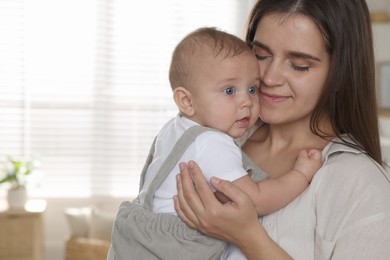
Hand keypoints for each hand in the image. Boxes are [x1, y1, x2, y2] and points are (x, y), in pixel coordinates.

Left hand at [174, 160, 291, 259]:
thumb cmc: (247, 216)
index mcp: (215, 210)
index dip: (195, 173)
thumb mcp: (243, 199)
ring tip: (179, 176)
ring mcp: (200, 225)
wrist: (247, 237)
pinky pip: (184, 217)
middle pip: (189, 194)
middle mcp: (204, 218)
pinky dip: (178, 206)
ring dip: (179, 189)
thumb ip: (228, 187)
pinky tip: (176, 196)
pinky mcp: (200, 228)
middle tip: (182, 165)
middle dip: (184, 177)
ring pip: (183, 205)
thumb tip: (212, 179)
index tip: (191, 163)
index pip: (201, 187)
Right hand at [293, 149, 321, 181]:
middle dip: (307, 156)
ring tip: (301, 163)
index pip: (316, 151)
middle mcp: (319, 165)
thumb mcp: (302, 156)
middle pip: (314, 156)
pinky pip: (309, 166)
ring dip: (305, 161)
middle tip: (302, 158)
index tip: (304, 154)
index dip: (309, 151)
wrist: (299, 178)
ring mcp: (315, 170)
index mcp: (319, 160)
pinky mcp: (311, 173)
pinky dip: (305, 166)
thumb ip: (304, 151)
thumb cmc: (302, 168)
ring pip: (311, 161)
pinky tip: (301, 167)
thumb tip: (304, 152)